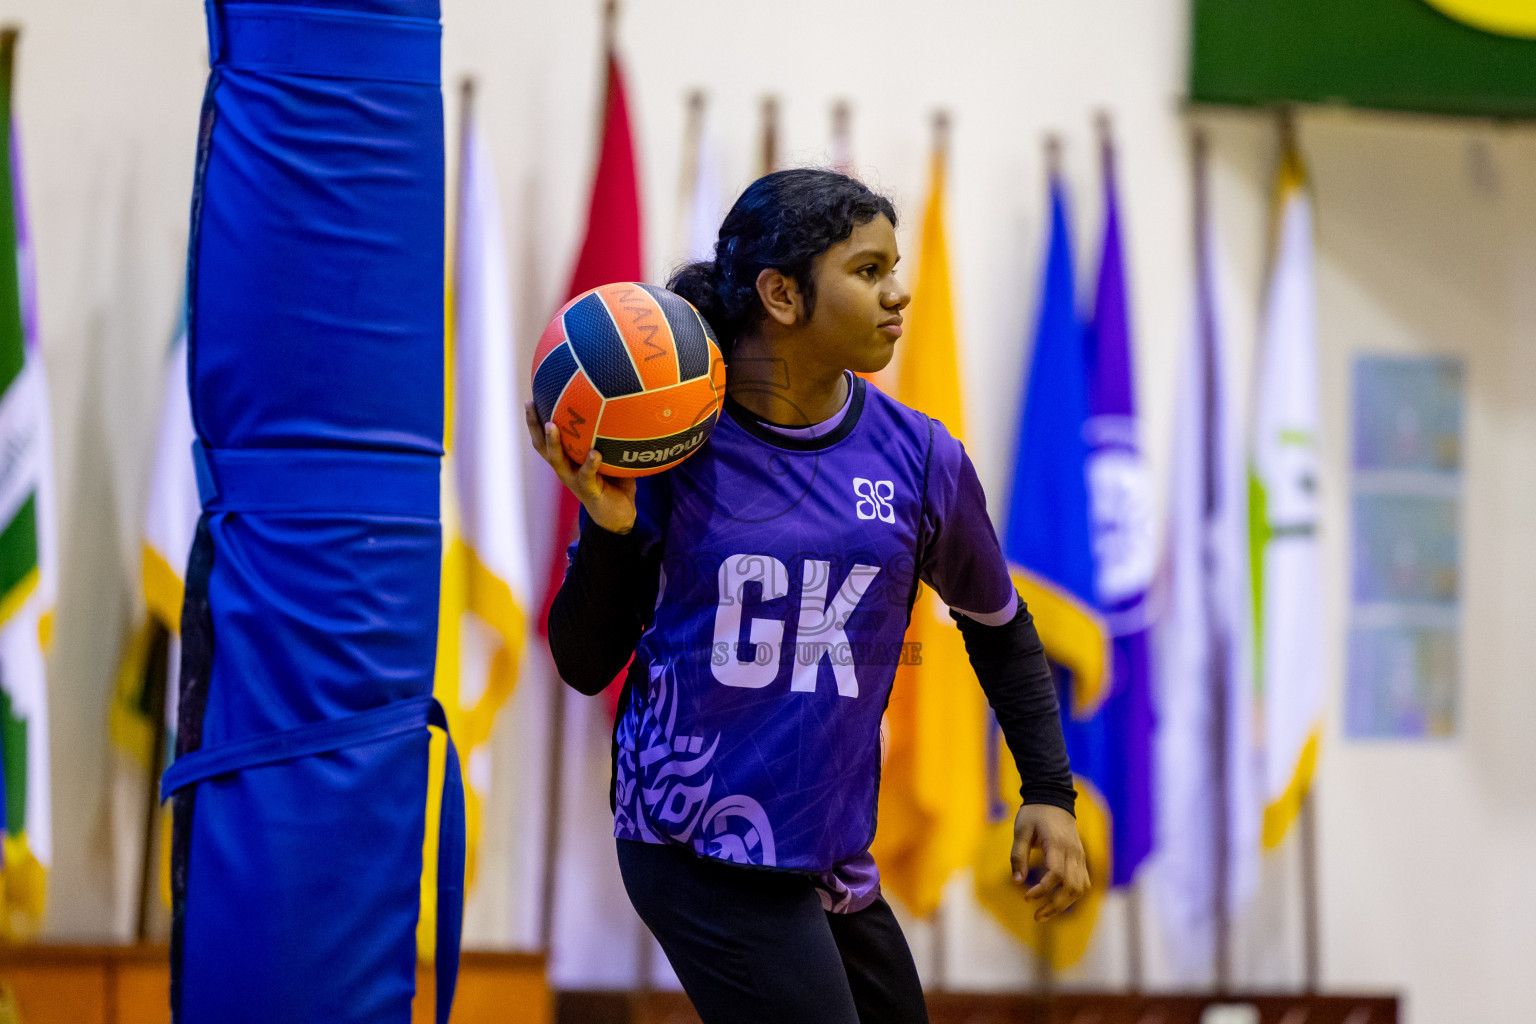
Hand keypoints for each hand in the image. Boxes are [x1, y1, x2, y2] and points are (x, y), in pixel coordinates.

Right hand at [524, 401, 637, 534]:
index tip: (530, 399)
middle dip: (534, 426)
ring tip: (552, 425)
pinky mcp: (589, 491)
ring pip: (558, 460)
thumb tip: (618, 404)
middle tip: (530, 406)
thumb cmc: (615, 480)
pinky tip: (595, 453)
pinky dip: (590, 463)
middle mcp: (565, 469)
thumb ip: (609, 436)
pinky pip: (587, 475)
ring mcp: (574, 480)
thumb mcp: (610, 455)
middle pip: (542, 446)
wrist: (618, 515)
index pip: (545, 438)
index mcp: (566, 460)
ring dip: (554, 443)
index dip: (534, 421)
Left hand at [1011, 803, 1089, 920]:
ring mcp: (1080, 855)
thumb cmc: (1034, 814)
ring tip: (1045, 914)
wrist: (1054, 798)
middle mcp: (1072, 852)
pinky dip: (1072, 896)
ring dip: (1064, 905)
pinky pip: (1083, 882)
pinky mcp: (1081, 858)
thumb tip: (1017, 882)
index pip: (1055, 874)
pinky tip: (1057, 903)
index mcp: (1056, 843)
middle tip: (1036, 916)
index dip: (1042, 890)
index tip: (1027, 898)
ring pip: (1080, 888)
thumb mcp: (1020, 830)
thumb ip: (1018, 856)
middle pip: (1072, 887)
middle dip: (1055, 906)